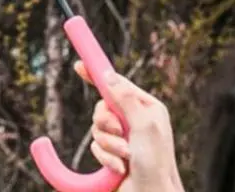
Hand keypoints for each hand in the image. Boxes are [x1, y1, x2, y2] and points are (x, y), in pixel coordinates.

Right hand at [74, 61, 183, 191]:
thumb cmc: (156, 164)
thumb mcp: (143, 125)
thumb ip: (125, 98)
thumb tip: (108, 74)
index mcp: (146, 108)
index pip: (117, 84)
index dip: (98, 75)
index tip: (78, 65)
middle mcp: (134, 120)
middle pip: (102, 107)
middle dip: (106, 122)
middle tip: (118, 132)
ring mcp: (123, 138)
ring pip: (97, 128)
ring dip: (108, 143)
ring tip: (124, 156)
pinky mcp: (112, 154)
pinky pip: (96, 146)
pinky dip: (106, 157)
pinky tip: (119, 167)